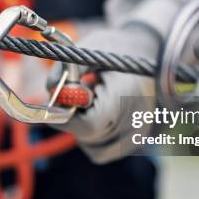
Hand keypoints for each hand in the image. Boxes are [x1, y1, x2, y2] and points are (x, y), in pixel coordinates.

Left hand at [48, 24, 158, 163]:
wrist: (147, 51)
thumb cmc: (114, 48)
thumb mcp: (88, 49)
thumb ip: (66, 70)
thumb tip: (51, 92)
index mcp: (126, 95)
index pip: (89, 124)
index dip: (67, 115)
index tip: (60, 97)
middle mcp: (137, 120)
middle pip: (88, 136)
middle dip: (73, 118)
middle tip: (79, 92)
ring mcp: (138, 134)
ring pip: (92, 147)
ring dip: (82, 128)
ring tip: (93, 99)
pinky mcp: (135, 142)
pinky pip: (101, 150)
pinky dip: (92, 136)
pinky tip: (99, 112)